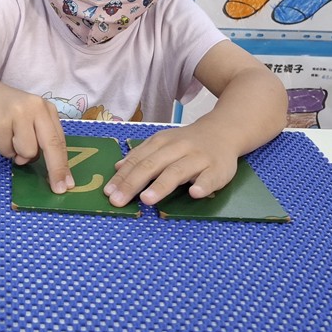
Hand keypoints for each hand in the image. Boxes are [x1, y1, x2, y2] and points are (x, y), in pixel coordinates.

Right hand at [0, 83, 73, 193]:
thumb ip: (40, 139)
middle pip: (50, 145)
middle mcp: (35, 109)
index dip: (63, 165)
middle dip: (55, 170)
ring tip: (10, 138)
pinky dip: (4, 149)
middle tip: (57, 188)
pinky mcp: (0, 123)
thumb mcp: (31, 119)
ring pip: (27, 152)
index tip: (67, 184)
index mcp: (47, 109)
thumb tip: (45, 167)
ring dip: (18, 154)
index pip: (59, 141)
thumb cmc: (10, 110)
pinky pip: (7, 151)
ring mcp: (17, 114)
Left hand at [103, 126, 237, 206]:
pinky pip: (210, 177)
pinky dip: (203, 185)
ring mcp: (198, 158)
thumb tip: (117, 168)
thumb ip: (141, 155)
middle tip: (118, 200)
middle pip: (152, 165)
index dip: (122, 177)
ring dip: (161, 185)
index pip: (138, 160)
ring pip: (178, 171)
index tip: (108, 193)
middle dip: (133, 183)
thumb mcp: (162, 143)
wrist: (224, 131)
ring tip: (147, 199)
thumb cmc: (188, 142)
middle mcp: (178, 148)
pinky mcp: (218, 168)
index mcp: (161, 142)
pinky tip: (195, 193)